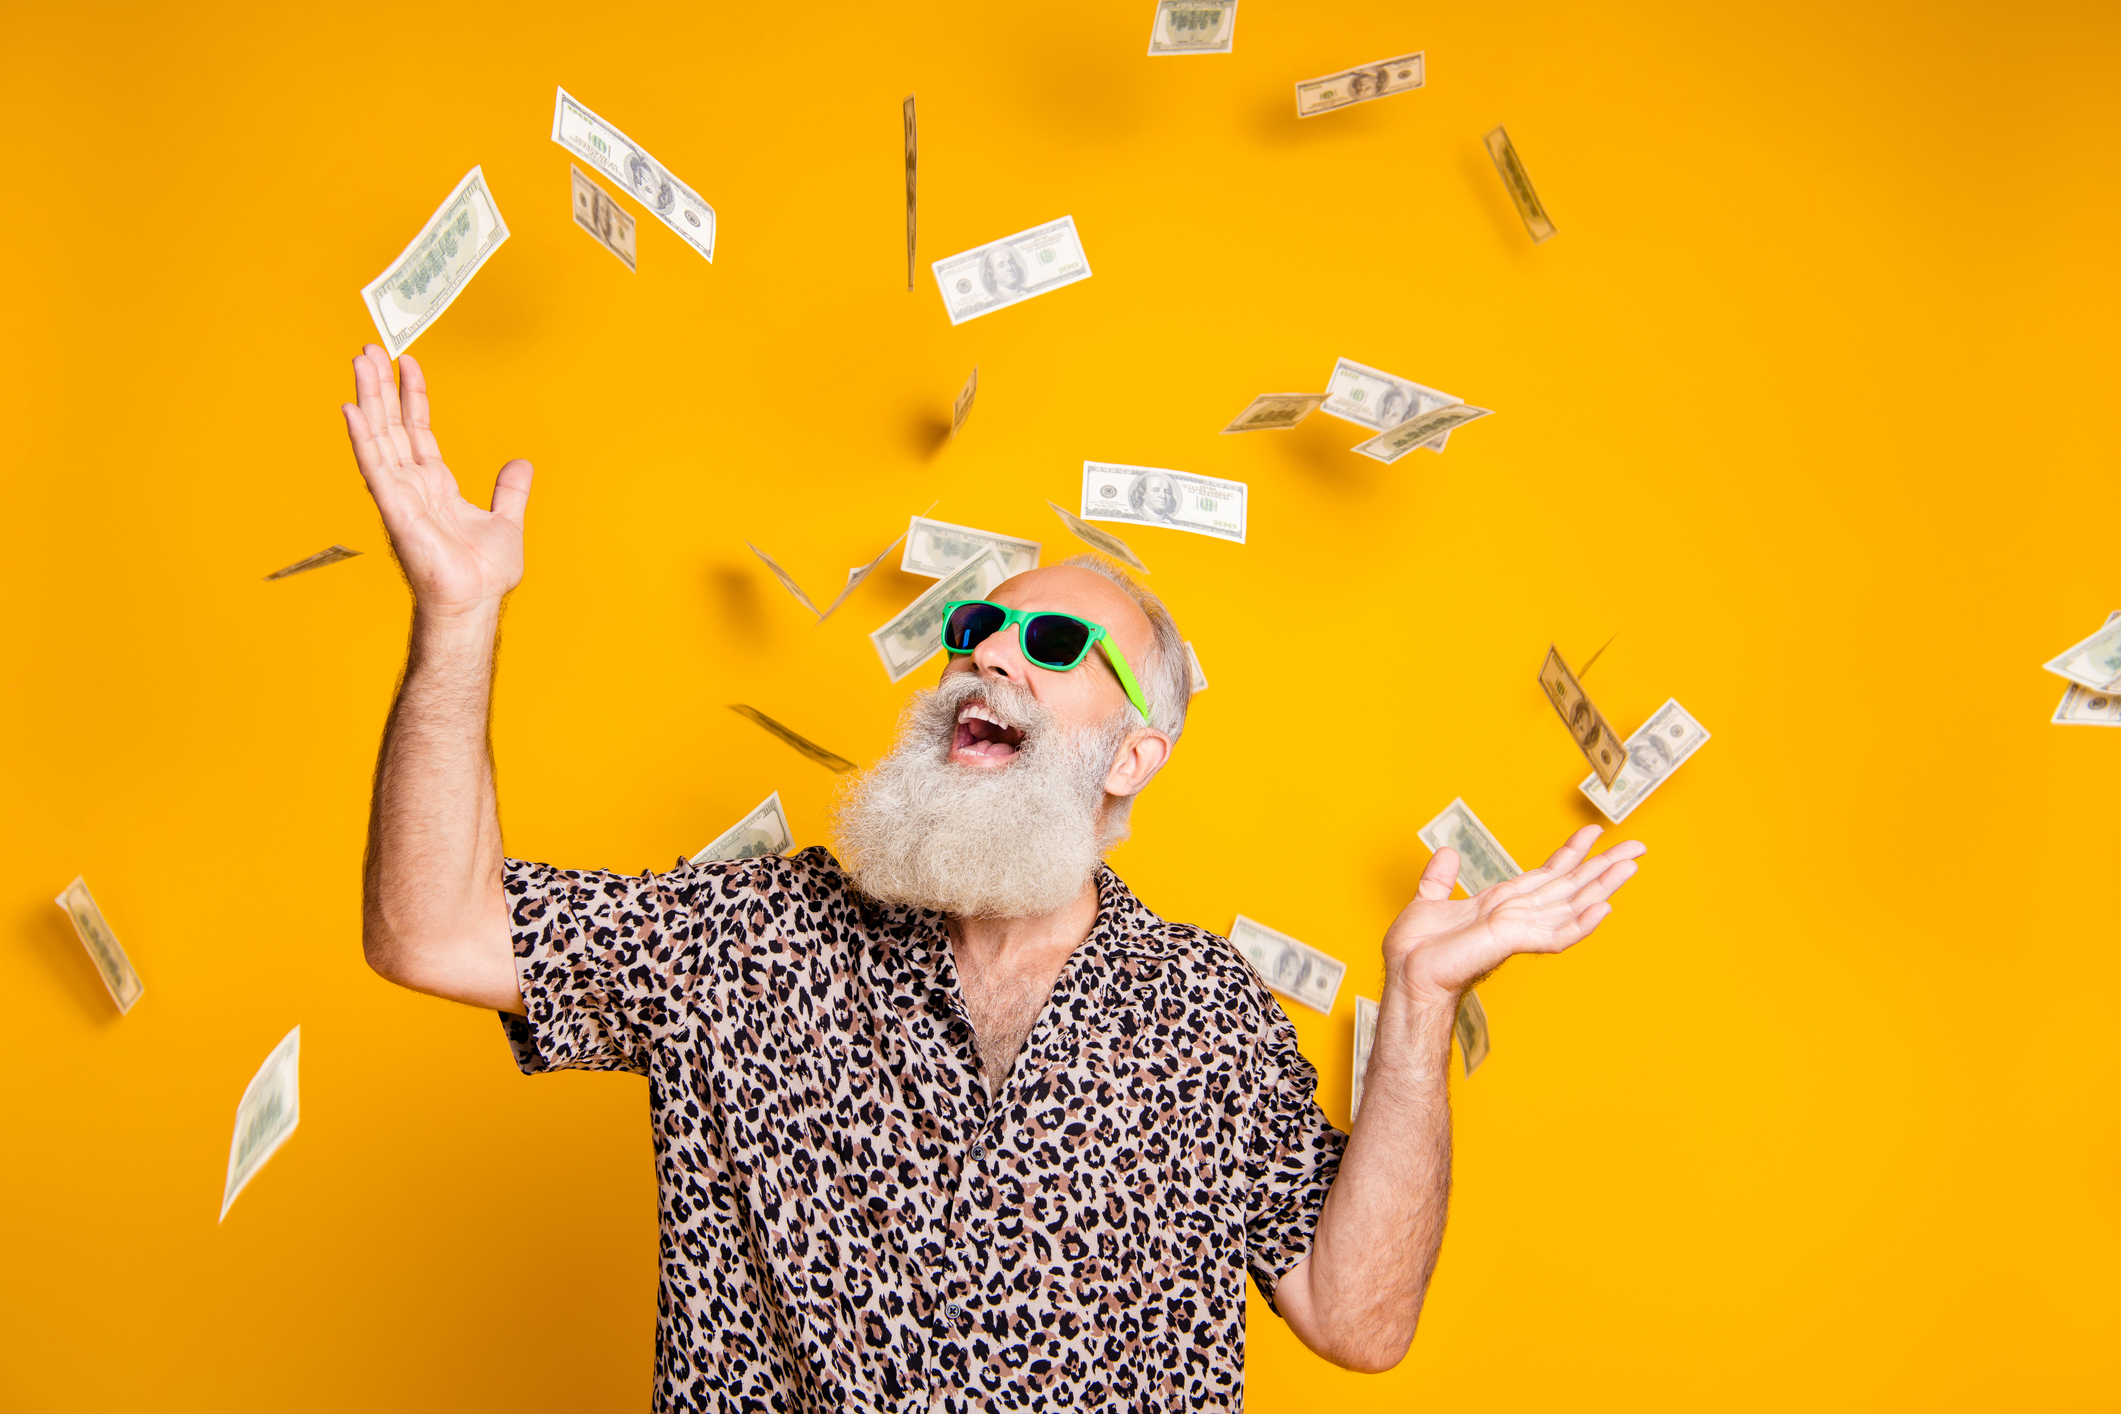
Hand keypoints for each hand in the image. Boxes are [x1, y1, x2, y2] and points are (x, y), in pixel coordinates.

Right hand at [341, 346, 532, 616]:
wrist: (475, 603)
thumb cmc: (482, 575)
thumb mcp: (506, 522)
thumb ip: (510, 492)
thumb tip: (522, 464)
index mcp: (436, 485)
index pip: (418, 431)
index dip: (412, 396)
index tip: (408, 363)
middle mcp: (412, 485)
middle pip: (391, 426)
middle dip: (381, 387)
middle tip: (370, 348)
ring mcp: (399, 495)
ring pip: (379, 436)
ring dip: (368, 398)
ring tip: (360, 361)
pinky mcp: (394, 508)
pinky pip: (375, 466)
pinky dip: (362, 437)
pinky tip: (351, 409)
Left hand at [1383, 825, 1644, 1007]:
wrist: (1406, 975)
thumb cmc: (1416, 951)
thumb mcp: (1427, 902)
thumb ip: (1439, 879)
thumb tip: (1447, 852)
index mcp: (1502, 904)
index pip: (1546, 874)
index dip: (1571, 852)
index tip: (1594, 831)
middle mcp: (1517, 915)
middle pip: (1570, 886)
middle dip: (1604, 866)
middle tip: (1638, 846)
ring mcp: (1518, 929)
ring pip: (1572, 905)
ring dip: (1603, 886)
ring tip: (1632, 867)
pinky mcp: (1512, 942)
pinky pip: (1555, 934)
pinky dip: (1582, 923)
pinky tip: (1606, 907)